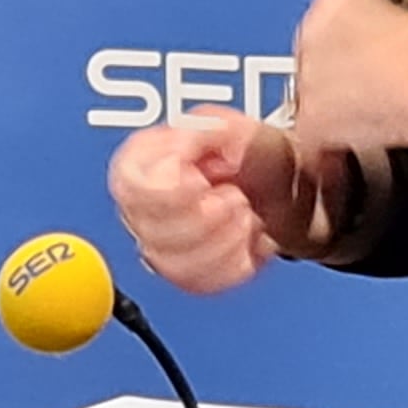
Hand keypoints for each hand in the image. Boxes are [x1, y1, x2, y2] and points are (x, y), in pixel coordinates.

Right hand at [109, 114, 312, 295]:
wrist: (278, 185)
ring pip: (171, 264)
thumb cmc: (248, 154)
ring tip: (242, 215)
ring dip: (222, 240)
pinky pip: (197, 282)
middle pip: (152, 231)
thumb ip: (202, 128)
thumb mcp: (230, 125)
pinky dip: (233, 262)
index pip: (130, 185)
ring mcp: (159, 244)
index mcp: (140, 165)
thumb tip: (184, 144)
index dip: (169, 187)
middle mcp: (141, 208)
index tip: (202, 179)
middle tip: (232, 195)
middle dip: (205, 215)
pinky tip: (244, 239)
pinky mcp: (184, 273)